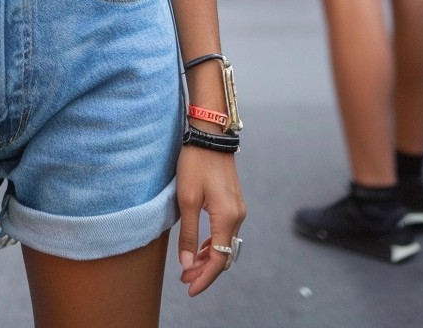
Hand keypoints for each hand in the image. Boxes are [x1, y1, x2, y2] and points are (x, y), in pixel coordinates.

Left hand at [176, 145, 245, 296]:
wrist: (209, 134)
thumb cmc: (195, 163)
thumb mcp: (186, 200)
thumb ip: (189, 234)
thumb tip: (188, 264)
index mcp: (227, 217)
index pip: (218, 259)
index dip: (204, 278)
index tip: (189, 288)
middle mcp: (238, 216)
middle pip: (225, 255)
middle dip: (205, 270)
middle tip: (184, 278)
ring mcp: (238, 208)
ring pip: (226, 244)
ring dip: (209, 258)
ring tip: (189, 266)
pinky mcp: (233, 202)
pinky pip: (226, 232)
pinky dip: (214, 244)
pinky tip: (202, 248)